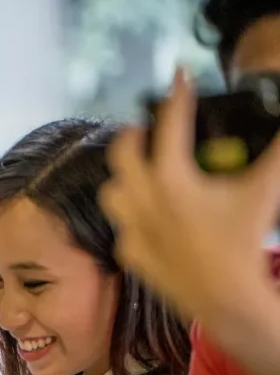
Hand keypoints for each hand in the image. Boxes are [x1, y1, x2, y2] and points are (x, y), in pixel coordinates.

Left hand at [99, 67, 279, 321]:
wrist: (225, 297)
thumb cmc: (243, 241)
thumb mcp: (264, 191)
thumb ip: (276, 152)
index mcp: (171, 178)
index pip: (170, 124)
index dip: (178, 96)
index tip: (180, 77)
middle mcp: (142, 200)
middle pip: (121, 152)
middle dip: (132, 134)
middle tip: (144, 126)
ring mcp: (130, 227)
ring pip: (112, 192)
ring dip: (124, 178)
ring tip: (141, 170)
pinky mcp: (129, 253)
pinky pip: (122, 227)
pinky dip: (133, 218)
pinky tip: (150, 215)